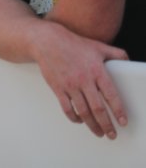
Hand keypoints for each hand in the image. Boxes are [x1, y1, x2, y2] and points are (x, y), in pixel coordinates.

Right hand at [35, 23, 128, 138]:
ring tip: (99, 132)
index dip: (118, 111)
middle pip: (97, 108)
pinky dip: (74, 118)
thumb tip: (128, 63)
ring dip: (92, 125)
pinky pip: (67, 108)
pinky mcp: (58, 88)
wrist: (47, 42)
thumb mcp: (98, 47)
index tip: (122, 122)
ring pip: (83, 111)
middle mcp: (83, 79)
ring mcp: (69, 85)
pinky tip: (80, 120)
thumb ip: (116, 54)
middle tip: (112, 135)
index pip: (111, 95)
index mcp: (96, 70)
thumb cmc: (73, 44)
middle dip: (106, 124)